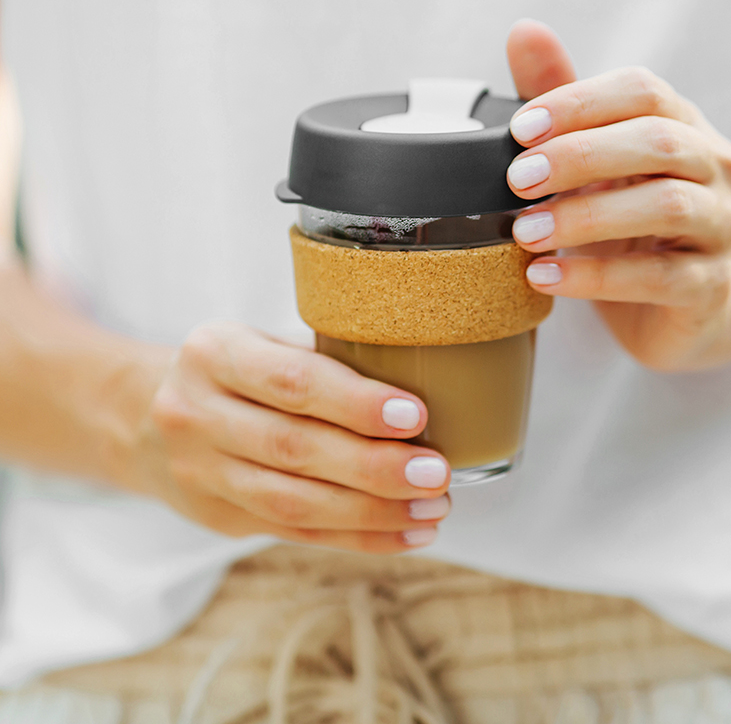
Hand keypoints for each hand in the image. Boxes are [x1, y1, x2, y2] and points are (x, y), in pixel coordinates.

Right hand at [134, 322, 450, 552]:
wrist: (144, 419)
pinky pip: (294, 533)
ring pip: (294, 502)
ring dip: (372, 511)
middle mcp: (197, 412)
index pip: (290, 381)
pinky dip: (357, 537)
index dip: (354, 402)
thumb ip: (319, 361)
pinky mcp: (218, 516)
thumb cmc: (230, 372)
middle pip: (294, 448)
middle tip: (435, 472)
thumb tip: (420, 384)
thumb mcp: (259, 343)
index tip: (414, 414)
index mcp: (215, 354)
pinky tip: (405, 532)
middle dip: (373, 466)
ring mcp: (201, 471)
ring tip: (432, 507)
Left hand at [506, 20, 730, 370]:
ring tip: (525, 233)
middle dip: (578, 157)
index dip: (578, 104)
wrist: (678, 303)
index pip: (641, 91)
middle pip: (656, 141)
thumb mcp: (594, 163)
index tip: (518, 130)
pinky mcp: (708, 287)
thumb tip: (523, 32)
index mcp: (681, 127)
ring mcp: (718, 227)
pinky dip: (594, 277)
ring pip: (665, 206)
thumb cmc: (627, 224)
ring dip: (585, 217)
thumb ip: (563, 104)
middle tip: (516, 181)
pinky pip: (658, 277)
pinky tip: (543, 276)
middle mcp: (711, 168)